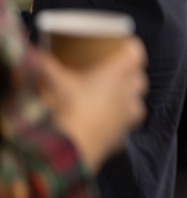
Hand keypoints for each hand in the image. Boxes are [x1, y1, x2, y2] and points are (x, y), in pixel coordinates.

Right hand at [36, 41, 148, 170]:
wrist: (68, 151)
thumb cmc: (64, 111)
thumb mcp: (50, 82)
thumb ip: (45, 64)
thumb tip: (35, 55)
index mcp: (115, 74)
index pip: (135, 52)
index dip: (130, 47)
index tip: (121, 46)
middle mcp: (127, 95)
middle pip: (140, 78)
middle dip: (130, 73)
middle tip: (113, 71)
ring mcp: (126, 118)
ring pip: (138, 103)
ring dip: (128, 99)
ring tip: (112, 97)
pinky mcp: (120, 139)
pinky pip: (125, 127)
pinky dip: (118, 123)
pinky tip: (103, 122)